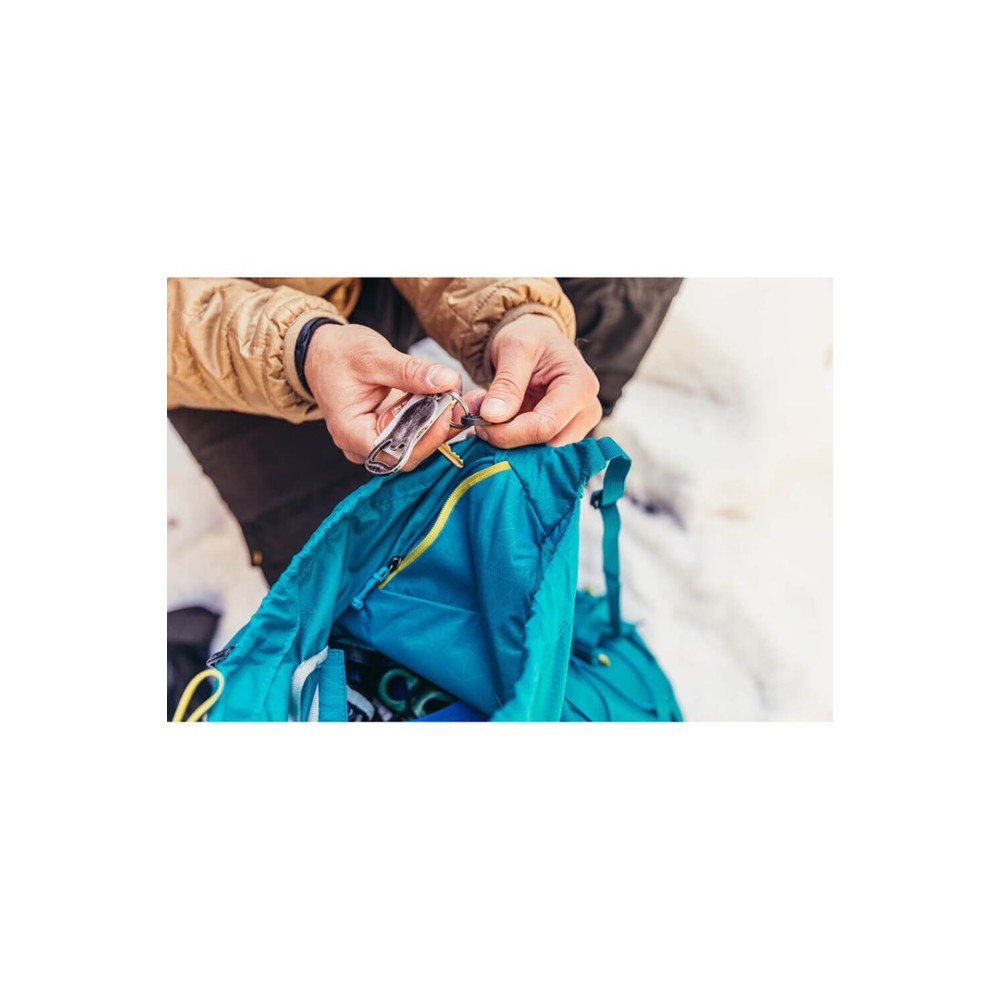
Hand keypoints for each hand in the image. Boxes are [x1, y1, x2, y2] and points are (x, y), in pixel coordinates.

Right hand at [304, 324, 462, 468]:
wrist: (324, 351)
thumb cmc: (338, 354)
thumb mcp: (373, 356)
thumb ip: (410, 371)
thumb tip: (448, 380)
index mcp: (350, 432)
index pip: (392, 454)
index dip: (423, 439)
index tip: (445, 412)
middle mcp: (362, 445)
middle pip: (409, 453)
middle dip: (437, 430)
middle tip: (460, 401)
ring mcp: (377, 440)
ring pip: (416, 445)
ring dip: (440, 423)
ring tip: (459, 397)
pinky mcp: (390, 430)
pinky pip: (416, 432)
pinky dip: (434, 416)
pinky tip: (448, 398)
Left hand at [473, 313, 601, 446]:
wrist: (536, 339)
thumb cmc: (530, 337)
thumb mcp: (515, 348)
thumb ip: (506, 383)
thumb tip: (492, 416)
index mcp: (581, 386)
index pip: (546, 426)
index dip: (509, 434)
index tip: (480, 426)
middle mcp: (587, 411)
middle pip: (546, 446)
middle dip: (509, 441)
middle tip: (480, 424)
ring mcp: (578, 426)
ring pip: (541, 453)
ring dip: (510, 443)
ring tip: (488, 419)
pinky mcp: (564, 434)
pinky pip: (537, 450)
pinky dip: (514, 442)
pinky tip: (499, 425)